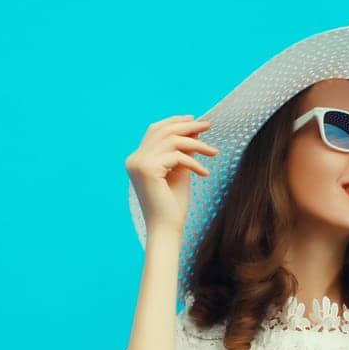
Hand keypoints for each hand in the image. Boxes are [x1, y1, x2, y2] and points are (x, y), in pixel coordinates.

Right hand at [124, 114, 218, 234]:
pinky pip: (178, 157)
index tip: (194, 120)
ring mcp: (139, 163)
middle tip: (208, 125)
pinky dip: (194, 163)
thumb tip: (195, 130)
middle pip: (163, 131)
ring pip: (173, 141)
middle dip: (187, 126)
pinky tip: (205, 173)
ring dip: (196, 144)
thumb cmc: (172, 206)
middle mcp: (134, 159)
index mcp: (137, 160)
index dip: (174, 122)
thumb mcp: (180, 173)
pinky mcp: (148, 170)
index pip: (155, 131)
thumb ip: (184, 152)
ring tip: (214, 152)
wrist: (165, 230)